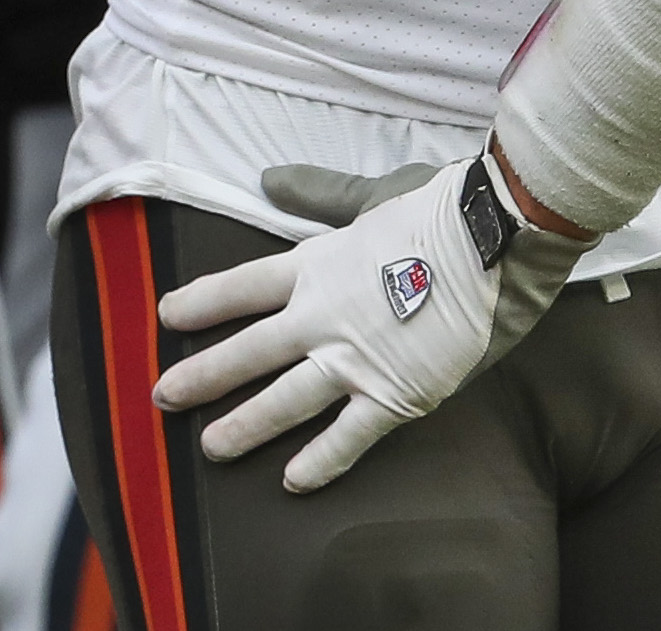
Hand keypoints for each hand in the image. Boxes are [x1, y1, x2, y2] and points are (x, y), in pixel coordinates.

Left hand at [151, 153, 584, 491]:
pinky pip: (348, 437)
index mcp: (318, 265)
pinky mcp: (394, 394)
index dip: (204, 301)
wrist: (497, 238)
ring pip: (286, 400)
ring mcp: (356, 359)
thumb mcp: (370, 195)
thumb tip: (269, 180)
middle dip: (204, 374)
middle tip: (163, 396)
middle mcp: (324, 316)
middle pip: (251, 350)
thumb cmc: (437, 210)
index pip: (244, 285)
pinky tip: (293, 481)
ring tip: (212, 446)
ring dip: (245, 425)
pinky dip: (320, 461)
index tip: (167, 316)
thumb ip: (317, 194)